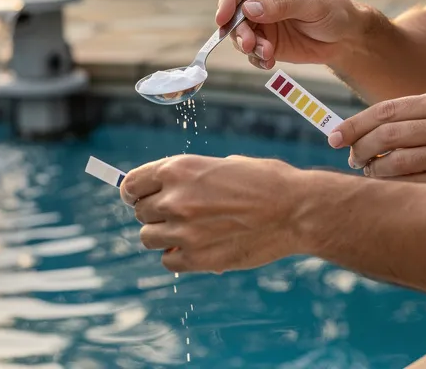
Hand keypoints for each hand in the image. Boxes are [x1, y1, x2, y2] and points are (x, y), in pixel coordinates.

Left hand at [119, 154, 304, 272]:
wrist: (295, 210)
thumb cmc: (265, 181)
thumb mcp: (221, 165)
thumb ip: (189, 178)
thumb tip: (165, 189)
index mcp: (179, 169)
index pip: (131, 185)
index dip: (133, 192)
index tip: (137, 197)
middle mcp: (175, 199)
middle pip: (140, 212)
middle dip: (154, 213)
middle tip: (176, 214)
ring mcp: (184, 231)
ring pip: (148, 238)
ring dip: (162, 235)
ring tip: (186, 231)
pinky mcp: (197, 258)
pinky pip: (168, 260)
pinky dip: (177, 256)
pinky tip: (196, 248)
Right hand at [216, 0, 368, 69]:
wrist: (346, 37)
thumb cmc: (334, 10)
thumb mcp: (312, 5)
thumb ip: (281, 6)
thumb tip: (249, 9)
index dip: (228, 0)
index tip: (222, 19)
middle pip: (234, 12)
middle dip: (238, 30)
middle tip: (250, 45)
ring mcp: (261, 20)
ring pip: (239, 34)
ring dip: (249, 47)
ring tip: (267, 54)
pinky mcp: (265, 40)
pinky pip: (250, 51)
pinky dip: (256, 58)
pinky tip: (269, 62)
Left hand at [329, 92, 425, 181]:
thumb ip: (396, 121)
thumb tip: (342, 135)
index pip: (386, 110)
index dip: (355, 124)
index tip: (333, 137)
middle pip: (388, 136)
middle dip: (360, 149)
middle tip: (352, 159)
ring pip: (396, 162)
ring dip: (374, 170)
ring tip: (370, 171)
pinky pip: (410, 184)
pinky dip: (390, 185)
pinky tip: (386, 185)